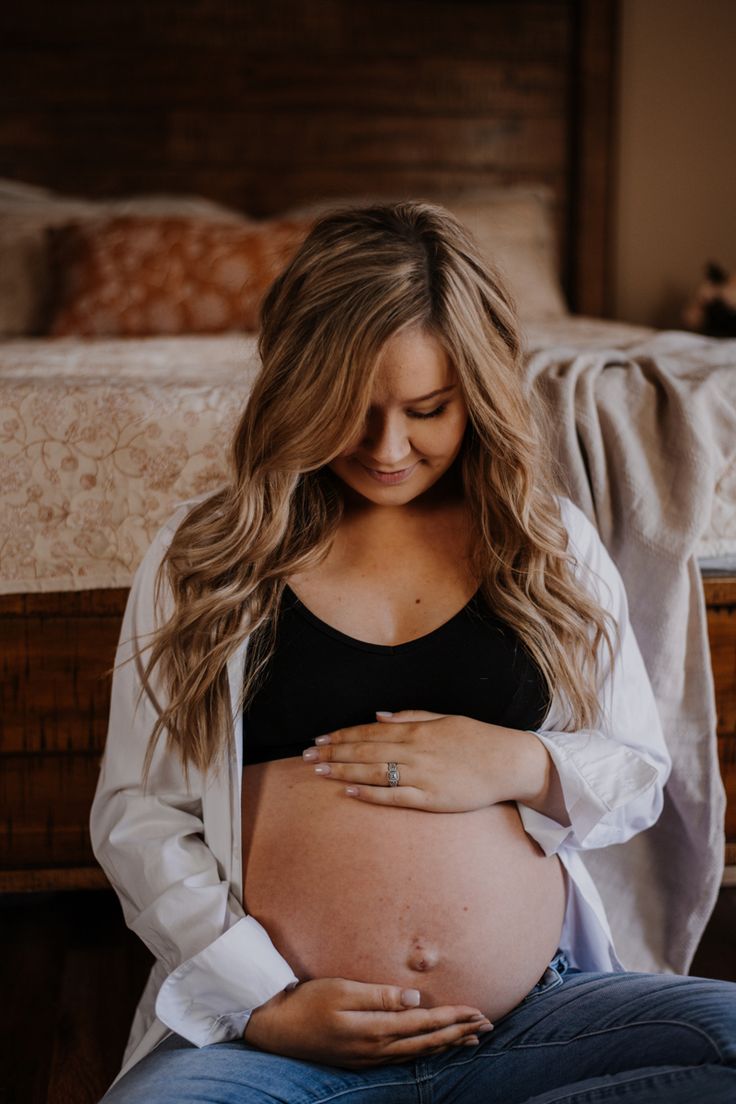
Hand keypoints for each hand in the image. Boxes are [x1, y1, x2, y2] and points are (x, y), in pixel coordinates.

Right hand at [243, 977, 492, 1067]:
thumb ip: (379, 996)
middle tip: (487, 1026)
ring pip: (418, 1053)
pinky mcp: (361, 1059)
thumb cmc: (307, 1001)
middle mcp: (376, 1049)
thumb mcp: (341, 990)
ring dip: (446, 1045)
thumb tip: (416, 999)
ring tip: (470, 1039)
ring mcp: (369, 1058)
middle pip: (427, 1042)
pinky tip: (432, 1048)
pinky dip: (425, 1052)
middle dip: (459, 1033)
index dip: (453, 1018)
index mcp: (374, 1030)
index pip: (424, 1023)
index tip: (479, 1012)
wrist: (275, 1028)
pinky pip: (403, 1058)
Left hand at [303, 709, 532, 811]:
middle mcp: (415, 750)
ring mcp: (422, 775)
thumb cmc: (477, 739)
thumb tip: (377, 715)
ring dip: (343, 771)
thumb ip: (410, 716)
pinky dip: (370, 793)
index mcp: (416, 730)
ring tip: (318, 772)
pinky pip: (394, 796)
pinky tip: (350, 791)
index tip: (319, 739)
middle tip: (306, 756)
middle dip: (333, 753)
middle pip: (364, 750)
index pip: (369, 731)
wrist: (508, 762)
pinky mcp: (431, 798)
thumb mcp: (444, 719)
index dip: (341, 735)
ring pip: (374, 772)